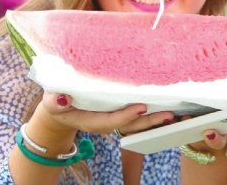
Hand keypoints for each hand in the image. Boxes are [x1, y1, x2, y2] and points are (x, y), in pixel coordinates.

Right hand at [38, 92, 172, 136]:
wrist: (62, 106)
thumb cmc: (59, 101)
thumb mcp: (53, 101)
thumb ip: (55, 102)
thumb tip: (62, 99)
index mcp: (91, 120)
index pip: (111, 121)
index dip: (126, 116)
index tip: (141, 108)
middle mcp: (106, 121)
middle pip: (130, 126)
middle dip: (148, 122)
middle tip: (167, 115)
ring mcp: (115, 118)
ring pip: (137, 124)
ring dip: (155, 120)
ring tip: (174, 114)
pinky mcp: (122, 112)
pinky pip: (140, 117)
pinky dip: (154, 114)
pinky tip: (170, 107)